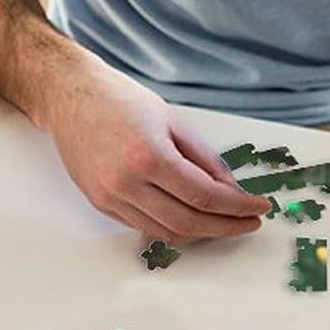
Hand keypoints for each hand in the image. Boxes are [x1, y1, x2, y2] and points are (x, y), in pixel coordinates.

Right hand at [44, 60, 266, 239]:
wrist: (71, 97)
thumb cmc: (121, 101)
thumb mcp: (174, 121)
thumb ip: (206, 159)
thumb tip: (232, 190)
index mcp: (149, 156)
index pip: (205, 196)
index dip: (238, 207)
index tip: (259, 208)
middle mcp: (126, 182)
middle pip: (188, 223)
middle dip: (225, 227)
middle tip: (248, 222)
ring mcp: (110, 197)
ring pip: (166, 232)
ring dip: (201, 233)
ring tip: (224, 222)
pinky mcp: (101, 203)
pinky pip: (144, 226)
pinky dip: (173, 227)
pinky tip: (192, 218)